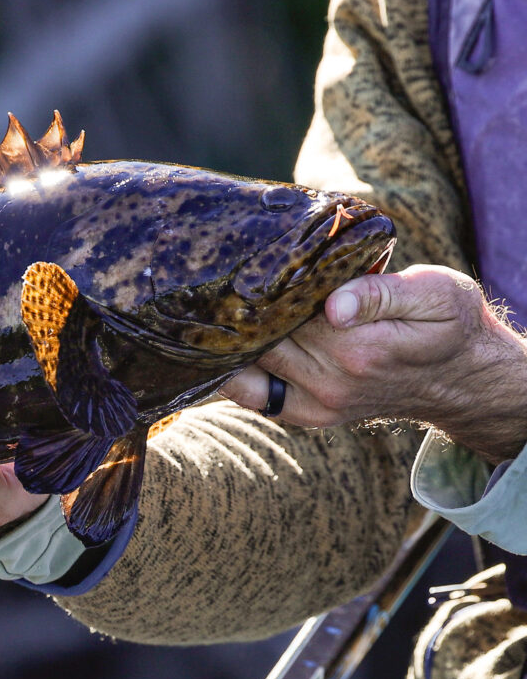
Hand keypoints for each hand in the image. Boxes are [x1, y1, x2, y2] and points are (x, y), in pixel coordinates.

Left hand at [219, 265, 526, 462]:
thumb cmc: (448, 324)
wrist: (462, 379)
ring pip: (248, 368)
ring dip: (229, 340)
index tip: (246, 263)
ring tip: (216, 308)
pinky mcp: (310, 415)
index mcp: (356, 347)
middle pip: (259, 339)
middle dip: (237, 311)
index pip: (284, 310)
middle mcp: (331, 381)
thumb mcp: (434, 294)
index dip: (261, 285)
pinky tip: (223, 347)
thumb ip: (382, 294)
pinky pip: (255, 398)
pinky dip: (234, 374)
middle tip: (222, 281)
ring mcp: (318, 403)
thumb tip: (334, 304)